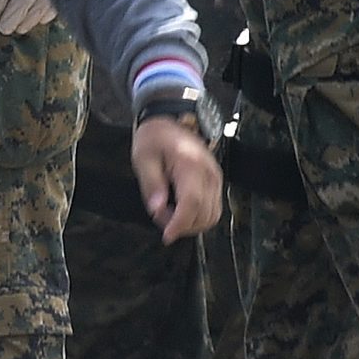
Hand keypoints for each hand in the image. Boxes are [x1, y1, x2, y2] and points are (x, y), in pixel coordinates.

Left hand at [134, 114, 223, 244]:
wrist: (169, 122)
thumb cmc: (153, 138)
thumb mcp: (143, 158)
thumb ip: (151, 184)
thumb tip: (157, 208)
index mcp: (190, 165)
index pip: (192, 202)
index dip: (180, 223)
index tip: (166, 236)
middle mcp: (209, 174)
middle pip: (205, 214)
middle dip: (181, 224)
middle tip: (158, 215)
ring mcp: (216, 179)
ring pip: (212, 215)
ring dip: (190, 223)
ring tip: (167, 212)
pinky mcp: (216, 183)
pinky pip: (213, 209)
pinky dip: (197, 217)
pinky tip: (178, 209)